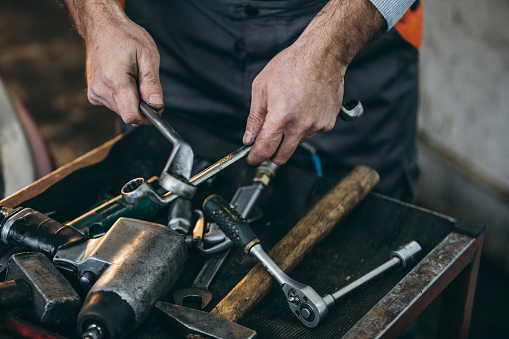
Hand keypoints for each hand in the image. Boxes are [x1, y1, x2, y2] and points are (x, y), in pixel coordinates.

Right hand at [69, 1, 163, 124]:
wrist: (101, 27)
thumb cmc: (125, 37)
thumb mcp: (147, 55)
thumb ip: (152, 83)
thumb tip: (157, 106)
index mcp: (115, 80)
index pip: (131, 116)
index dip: (147, 116)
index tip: (155, 106)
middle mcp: (101, 90)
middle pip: (129, 114)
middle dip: (142, 105)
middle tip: (143, 81)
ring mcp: (95, 93)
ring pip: (122, 110)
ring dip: (132, 100)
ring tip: (131, 76)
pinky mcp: (93, 95)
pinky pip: (115, 105)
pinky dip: (123, 97)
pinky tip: (122, 79)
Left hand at [244, 41, 345, 165]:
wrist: (322, 55)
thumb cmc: (291, 65)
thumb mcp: (261, 88)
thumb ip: (254, 118)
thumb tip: (248, 138)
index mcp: (280, 118)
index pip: (264, 150)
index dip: (254, 157)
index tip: (251, 158)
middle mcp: (300, 126)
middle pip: (281, 157)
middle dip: (270, 154)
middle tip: (265, 144)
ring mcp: (316, 126)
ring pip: (296, 143)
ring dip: (288, 136)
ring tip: (289, 111)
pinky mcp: (328, 123)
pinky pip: (311, 132)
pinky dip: (304, 126)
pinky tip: (303, 108)